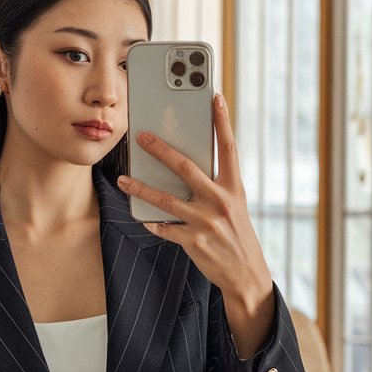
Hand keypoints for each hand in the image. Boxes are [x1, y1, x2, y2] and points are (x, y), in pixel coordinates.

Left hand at [116, 93, 274, 357]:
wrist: (247, 275)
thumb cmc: (236, 235)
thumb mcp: (235, 206)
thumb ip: (215, 185)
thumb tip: (185, 165)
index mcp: (235, 188)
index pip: (228, 148)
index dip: (221, 121)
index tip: (214, 95)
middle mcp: (222, 202)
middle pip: (187, 168)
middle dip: (162, 150)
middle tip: (141, 136)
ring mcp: (207, 223)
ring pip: (167, 200)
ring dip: (142, 188)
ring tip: (124, 179)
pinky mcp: (194, 242)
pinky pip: (166, 229)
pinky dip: (153, 223)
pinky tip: (143, 218)